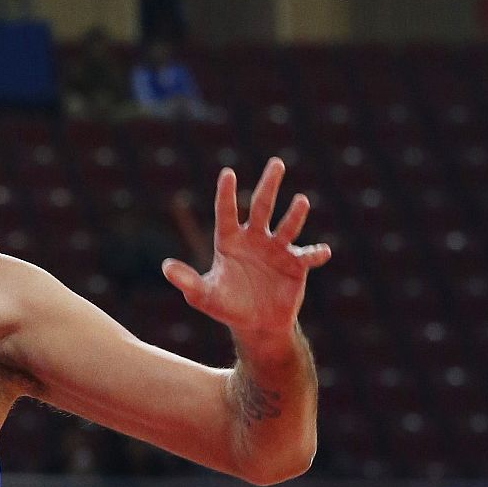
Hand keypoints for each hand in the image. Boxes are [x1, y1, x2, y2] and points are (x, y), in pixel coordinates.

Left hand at [162, 160, 330, 344]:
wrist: (256, 324)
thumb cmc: (227, 305)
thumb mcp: (204, 295)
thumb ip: (187, 281)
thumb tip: (165, 267)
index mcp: (230, 240)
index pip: (227, 211)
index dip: (226, 194)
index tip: (227, 172)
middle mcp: (254, 239)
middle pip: (262, 207)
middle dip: (269, 185)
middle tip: (276, 162)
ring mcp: (277, 250)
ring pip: (286, 226)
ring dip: (294, 214)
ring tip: (301, 200)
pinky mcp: (296, 265)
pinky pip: (307, 255)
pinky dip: (315, 253)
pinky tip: (322, 251)